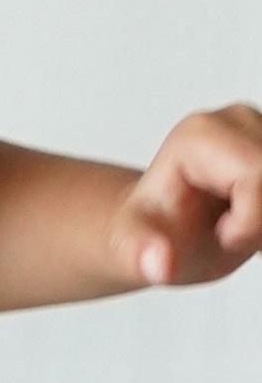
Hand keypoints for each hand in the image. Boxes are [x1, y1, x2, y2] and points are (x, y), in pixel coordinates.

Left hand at [106, 104, 261, 286]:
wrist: (161, 226)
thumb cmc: (149, 233)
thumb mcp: (134, 248)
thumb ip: (142, 254)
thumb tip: (158, 264)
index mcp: (199, 134)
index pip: (258, 174)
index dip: (251, 220)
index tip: (223, 235)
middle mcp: (236, 119)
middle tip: (232, 232)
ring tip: (239, 224)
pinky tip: (255, 223)